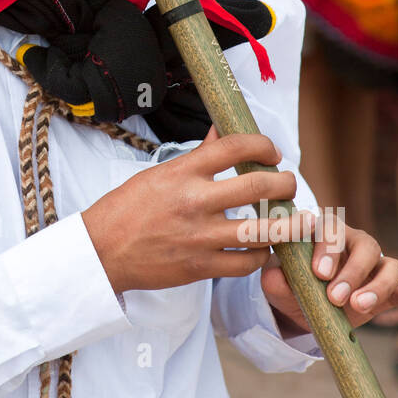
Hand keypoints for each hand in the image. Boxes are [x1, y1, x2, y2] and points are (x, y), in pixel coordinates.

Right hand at [82, 128, 312, 295]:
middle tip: (288, 185)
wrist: (101, 251)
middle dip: (285, 184)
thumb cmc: (127, 209)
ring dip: (288, 223)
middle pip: (259, 186)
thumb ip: (197, 156)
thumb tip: (220, 131)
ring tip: (296, 219)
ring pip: (263, 230)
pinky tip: (262, 248)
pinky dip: (262, 255)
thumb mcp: (158, 174)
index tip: (271, 152)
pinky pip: (247, 262)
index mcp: (183, 172)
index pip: (234, 147)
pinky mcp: (201, 267)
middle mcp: (194, 201)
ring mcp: (200, 236)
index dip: (263, 145)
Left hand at [259, 213, 397, 335]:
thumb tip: (274, 275)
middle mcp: (353, 243)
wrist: (304, 309)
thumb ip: (274, 279)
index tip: (319, 272)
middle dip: (352, 271)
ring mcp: (373, 266)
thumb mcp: (277, 285)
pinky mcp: (388, 290)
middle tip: (335, 297)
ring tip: (359, 307)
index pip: (331, 228)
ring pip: (389, 264)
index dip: (327, 248)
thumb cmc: (291, 286)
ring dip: (377, 286)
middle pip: (364, 245)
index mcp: (324, 234)